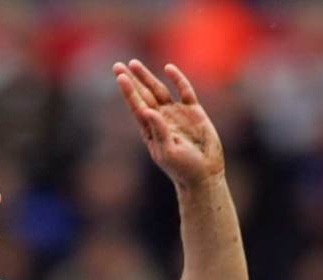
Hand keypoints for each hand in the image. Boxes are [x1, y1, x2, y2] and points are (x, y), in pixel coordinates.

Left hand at [113, 60, 224, 188]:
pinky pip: (184, 91)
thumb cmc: (183, 168)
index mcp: (151, 130)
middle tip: (117, 66)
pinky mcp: (193, 111)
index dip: (128, 92)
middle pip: (143, 95)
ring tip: (134, 64)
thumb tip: (148, 111)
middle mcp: (161, 119)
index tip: (119, 77)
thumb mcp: (168, 152)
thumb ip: (159, 132)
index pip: (137, 107)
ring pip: (159, 90)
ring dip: (147, 77)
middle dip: (132, 81)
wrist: (204, 173)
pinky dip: (177, 79)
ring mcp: (176, 114)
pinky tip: (168, 68)